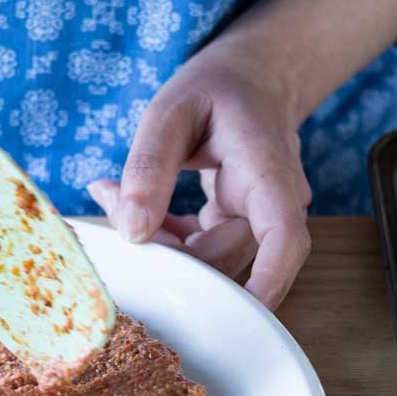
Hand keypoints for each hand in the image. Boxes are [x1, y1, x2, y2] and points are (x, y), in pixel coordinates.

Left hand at [88, 38, 311, 308]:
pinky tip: (131, 207)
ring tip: (113, 197)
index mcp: (269, 174)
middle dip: (169, 254)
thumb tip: (131, 232)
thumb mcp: (171, 111)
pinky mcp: (235, 226)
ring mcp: (257, 221)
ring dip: (161, 244)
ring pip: (210, 259)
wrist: (251, 78)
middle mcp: (273, 206)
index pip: (283, 240)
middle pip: (227, 258)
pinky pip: (201, 250)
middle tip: (113, 212)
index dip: (265, 284)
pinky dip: (166, 238)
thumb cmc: (216, 87)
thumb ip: (149, 167)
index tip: (236, 318)